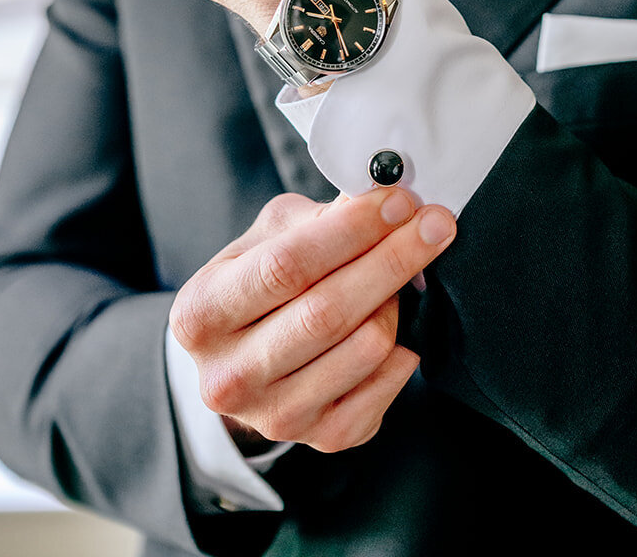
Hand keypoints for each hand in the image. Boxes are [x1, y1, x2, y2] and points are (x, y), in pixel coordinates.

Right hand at [170, 187, 455, 453]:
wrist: (246, 361)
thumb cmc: (258, 282)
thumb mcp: (268, 238)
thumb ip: (318, 218)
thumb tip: (381, 197)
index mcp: (201, 314)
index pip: (285, 266)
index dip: (349, 231)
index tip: (398, 202)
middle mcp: (229, 376)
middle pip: (328, 311)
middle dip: (392, 259)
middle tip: (435, 223)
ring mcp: (274, 417)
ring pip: (365, 348)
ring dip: (395, 301)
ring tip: (395, 277)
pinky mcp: (320, 438)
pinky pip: (385, 387)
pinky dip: (402, 350)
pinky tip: (392, 324)